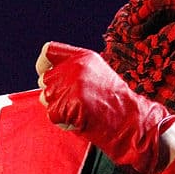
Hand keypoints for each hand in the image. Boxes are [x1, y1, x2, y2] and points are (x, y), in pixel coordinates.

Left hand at [37, 41, 174, 173]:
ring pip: (46, 97)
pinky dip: (63, 121)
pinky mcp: (69, 105)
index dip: (44, 65)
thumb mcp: (96, 73)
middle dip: (54, 92)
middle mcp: (75, 67)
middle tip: (75, 101)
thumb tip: (45, 72)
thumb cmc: (113, 100)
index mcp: (82, 57)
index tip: (46, 74)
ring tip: (80, 110)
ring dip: (59, 107)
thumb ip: (72, 68)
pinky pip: (52, 114)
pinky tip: (80, 120)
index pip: (47, 52)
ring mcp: (72, 86)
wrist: (131, 121)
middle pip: (44, 79)